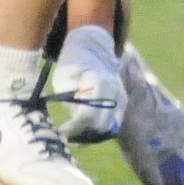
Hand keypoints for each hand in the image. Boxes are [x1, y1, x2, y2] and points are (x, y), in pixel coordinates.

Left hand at [53, 25, 125, 143]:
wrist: (92, 49)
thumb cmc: (73, 64)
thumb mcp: (64, 80)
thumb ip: (71, 103)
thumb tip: (73, 128)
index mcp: (99, 83)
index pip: (87, 116)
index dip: (73, 128)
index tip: (61, 132)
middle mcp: (115, 92)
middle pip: (101, 126)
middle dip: (83, 134)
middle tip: (67, 135)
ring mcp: (121, 98)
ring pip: (109, 129)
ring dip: (92, 134)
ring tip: (74, 133)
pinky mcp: (122, 103)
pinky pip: (113, 124)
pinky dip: (99, 129)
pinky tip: (84, 131)